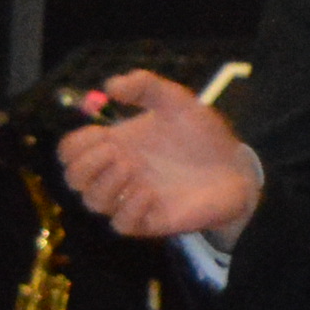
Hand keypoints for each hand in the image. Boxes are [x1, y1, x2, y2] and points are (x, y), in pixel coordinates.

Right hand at [57, 70, 258, 242]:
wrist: (238, 168)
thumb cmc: (204, 136)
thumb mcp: (177, 101)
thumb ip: (146, 86)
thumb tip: (110, 85)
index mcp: (116, 145)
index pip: (71, 151)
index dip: (74, 145)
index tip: (101, 134)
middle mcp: (119, 174)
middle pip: (74, 178)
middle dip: (86, 164)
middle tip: (116, 152)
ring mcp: (133, 198)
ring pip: (93, 202)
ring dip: (106, 184)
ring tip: (132, 168)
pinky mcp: (151, 220)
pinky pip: (122, 224)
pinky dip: (129, 208)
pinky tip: (149, 192)